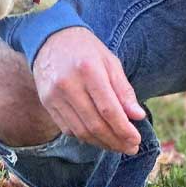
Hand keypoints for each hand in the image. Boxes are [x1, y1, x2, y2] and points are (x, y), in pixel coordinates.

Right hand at [32, 27, 145, 154]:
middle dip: (116, 141)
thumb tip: (138, 116)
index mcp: (88, 69)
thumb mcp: (110, 61)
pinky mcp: (47, 103)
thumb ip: (124, 90)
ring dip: (102, 143)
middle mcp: (68, 84)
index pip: (108, 109)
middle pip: (95, 124)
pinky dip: (85, 137)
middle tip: (131, 148)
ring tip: (117, 146)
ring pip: (81, 131)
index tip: (136, 140)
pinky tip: (98, 137)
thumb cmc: (86, 49)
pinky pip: (68, 129)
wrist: (50, 38)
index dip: (124, 129)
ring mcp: (54, 95)